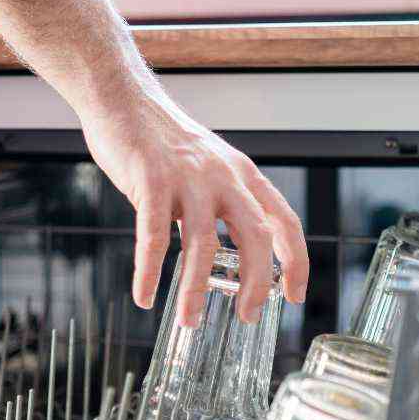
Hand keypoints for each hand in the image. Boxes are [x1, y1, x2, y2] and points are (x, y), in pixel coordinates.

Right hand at [80, 85, 308, 327]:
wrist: (122, 98)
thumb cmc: (162, 140)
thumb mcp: (208, 167)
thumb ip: (221, 203)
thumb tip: (228, 252)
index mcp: (242, 175)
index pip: (284, 221)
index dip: (295, 261)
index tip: (293, 295)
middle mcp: (222, 176)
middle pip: (255, 236)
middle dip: (255, 283)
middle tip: (247, 317)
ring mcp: (187, 179)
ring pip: (203, 244)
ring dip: (197, 289)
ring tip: (189, 321)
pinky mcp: (150, 181)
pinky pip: (154, 236)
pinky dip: (149, 271)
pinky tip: (144, 296)